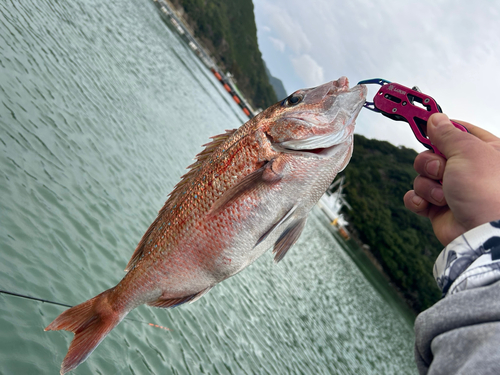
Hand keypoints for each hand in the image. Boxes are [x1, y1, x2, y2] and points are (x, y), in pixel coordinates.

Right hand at [404, 113, 499, 245]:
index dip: (439, 128)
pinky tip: (427, 205)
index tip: (419, 120)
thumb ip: (448, 133)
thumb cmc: (487, 191)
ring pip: (422, 176)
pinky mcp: (439, 208)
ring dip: (427, 185)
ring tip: (443, 196)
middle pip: (432, 154)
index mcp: (484, 151)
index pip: (457, 131)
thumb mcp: (468, 151)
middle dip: (430, 163)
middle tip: (440, 170)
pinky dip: (418, 200)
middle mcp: (468, 169)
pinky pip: (417, 197)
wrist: (483, 233)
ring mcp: (453, 189)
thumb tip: (435, 118)